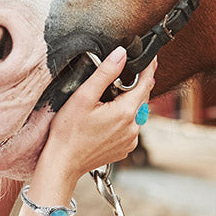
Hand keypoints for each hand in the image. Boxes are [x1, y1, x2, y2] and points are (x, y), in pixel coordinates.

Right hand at [35, 47, 155, 185]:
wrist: (63, 161)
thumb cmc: (68, 130)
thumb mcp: (83, 96)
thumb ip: (104, 73)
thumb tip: (120, 54)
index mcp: (125, 112)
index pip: (145, 84)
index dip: (149, 69)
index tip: (152, 58)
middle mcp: (133, 128)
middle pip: (142, 98)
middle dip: (139, 84)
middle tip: (132, 71)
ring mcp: (130, 140)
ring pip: (138, 113)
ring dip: (132, 101)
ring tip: (116, 93)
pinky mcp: (125, 148)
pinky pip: (131, 127)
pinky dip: (126, 117)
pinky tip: (110, 114)